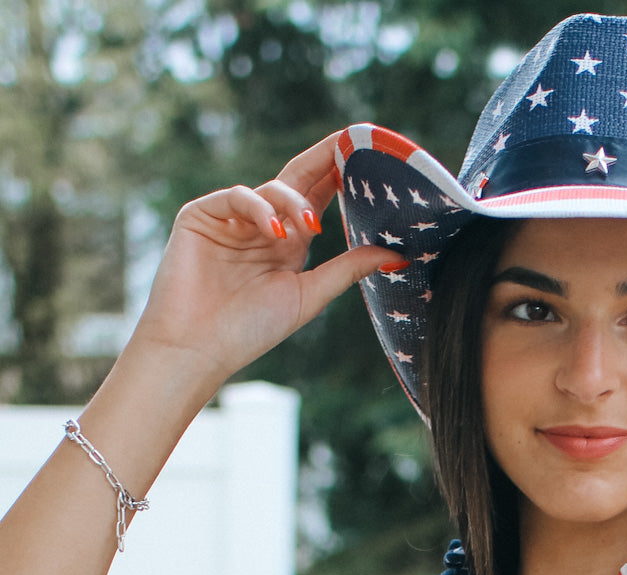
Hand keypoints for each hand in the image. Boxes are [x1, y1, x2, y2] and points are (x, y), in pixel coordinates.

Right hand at [132, 132, 399, 391]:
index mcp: (288, 242)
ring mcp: (231, 217)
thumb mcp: (309, 295)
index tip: (370, 160)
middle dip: (324, 160)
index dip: (340, 176)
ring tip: (310, 228)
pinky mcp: (201, 215)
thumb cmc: (250, 330)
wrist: (198, 348)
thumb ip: (348, 270)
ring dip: (294, 202)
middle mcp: (261, 224)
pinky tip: (277, 232)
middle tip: (349, 143)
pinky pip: (237, 196)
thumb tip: (397, 254)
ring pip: (271, 188)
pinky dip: (259, 208)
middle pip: (296, 178)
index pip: (317, 196)